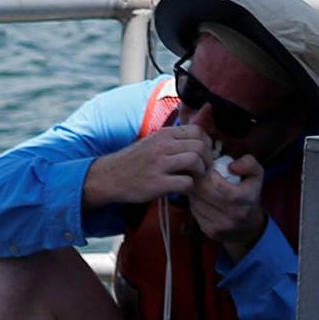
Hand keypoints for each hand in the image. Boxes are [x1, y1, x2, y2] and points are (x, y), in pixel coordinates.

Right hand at [81, 123, 215, 211]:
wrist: (110, 177)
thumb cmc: (136, 160)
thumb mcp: (154, 141)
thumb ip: (175, 139)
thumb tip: (200, 136)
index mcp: (165, 134)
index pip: (198, 131)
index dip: (207, 143)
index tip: (206, 154)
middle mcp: (163, 146)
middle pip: (199, 146)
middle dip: (208, 159)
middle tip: (205, 169)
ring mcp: (159, 164)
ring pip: (194, 161)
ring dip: (201, 172)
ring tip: (196, 178)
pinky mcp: (156, 184)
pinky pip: (185, 182)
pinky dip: (190, 187)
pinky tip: (185, 188)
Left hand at [186, 152, 266, 260]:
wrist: (249, 227)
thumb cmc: (251, 195)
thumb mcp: (257, 174)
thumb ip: (248, 163)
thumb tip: (231, 166)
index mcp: (240, 199)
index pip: (214, 184)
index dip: (206, 172)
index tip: (207, 166)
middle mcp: (228, 216)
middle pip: (201, 192)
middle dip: (197, 179)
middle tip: (199, 172)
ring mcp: (217, 226)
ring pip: (195, 202)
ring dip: (194, 191)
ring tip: (201, 184)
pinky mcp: (209, 232)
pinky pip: (195, 212)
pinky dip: (195, 202)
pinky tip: (202, 197)